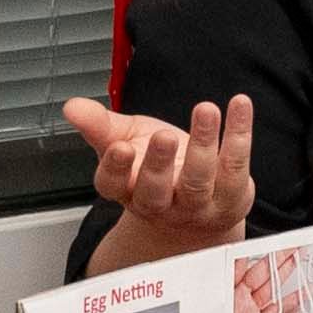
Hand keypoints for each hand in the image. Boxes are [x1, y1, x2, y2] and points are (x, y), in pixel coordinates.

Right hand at [60, 94, 255, 257]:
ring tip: (205, 110)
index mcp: (128, 189)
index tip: (119, 147)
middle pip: (156, 190)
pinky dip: (239, 135)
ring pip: (198, 180)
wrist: (199, 203)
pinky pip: (235, 168)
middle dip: (158, 162)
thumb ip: (100, 125)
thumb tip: (72, 107)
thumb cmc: (158, 166)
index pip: (114, 184)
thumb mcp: (125, 140)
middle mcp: (161, 203)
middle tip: (163, 135)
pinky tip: (239, 106)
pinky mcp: (230, 199)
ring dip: (202, 143)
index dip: (116, 168)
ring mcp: (196, 206)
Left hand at [232, 249, 310, 312]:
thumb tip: (235, 252)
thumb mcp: (215, 296)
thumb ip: (228, 274)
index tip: (286, 246)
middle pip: (270, 284)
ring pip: (276, 307)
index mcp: (233, 293)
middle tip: (300, 254)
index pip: (257, 269)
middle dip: (286, 268)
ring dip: (294, 297)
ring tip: (309, 286)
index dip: (273, 257)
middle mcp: (243, 307)